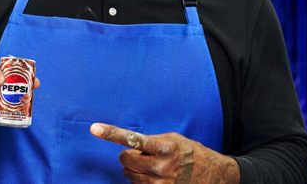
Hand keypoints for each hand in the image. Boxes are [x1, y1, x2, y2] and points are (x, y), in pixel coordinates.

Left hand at [90, 123, 239, 183]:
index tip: (94, 128)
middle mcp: (161, 167)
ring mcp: (160, 183)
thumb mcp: (173, 139)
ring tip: (153, 165)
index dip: (111, 133)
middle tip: (143, 154)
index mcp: (165, 148)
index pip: (132, 139)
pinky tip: (154, 176)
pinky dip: (140, 180)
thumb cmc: (190, 152)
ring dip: (134, 169)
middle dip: (129, 156)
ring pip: (128, 174)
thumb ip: (152, 141)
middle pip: (125, 159)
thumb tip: (129, 144)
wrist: (212, 174)